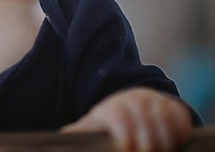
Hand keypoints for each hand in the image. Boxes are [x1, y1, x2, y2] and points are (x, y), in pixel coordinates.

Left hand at [61, 88, 191, 151]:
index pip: (124, 133)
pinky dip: (178, 139)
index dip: (127, 146)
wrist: (136, 97)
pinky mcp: (173, 107)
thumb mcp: (95, 121)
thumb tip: (63, 136)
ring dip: (164, 148)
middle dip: (147, 150)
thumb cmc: (113, 116)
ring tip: (157, 151)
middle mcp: (135, 103)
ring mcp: (155, 104)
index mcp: (114, 109)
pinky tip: (170, 144)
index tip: (127, 151)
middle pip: (148, 140)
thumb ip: (81, 130)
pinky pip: (181, 127)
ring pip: (165, 135)